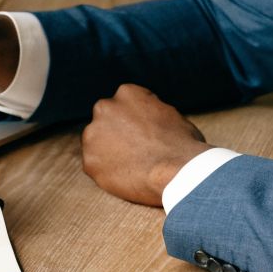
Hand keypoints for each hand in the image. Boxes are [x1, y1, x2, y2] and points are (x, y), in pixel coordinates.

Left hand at [81, 84, 212, 206]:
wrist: (178, 172)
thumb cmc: (183, 144)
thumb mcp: (170, 114)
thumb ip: (151, 112)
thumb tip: (148, 119)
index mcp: (127, 93)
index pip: (124, 104)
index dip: (134, 121)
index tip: (144, 135)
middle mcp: (105, 108)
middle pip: (106, 120)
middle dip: (116, 133)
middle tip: (134, 151)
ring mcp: (93, 134)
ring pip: (96, 143)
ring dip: (108, 152)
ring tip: (132, 167)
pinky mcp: (89, 161)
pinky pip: (96, 166)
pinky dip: (107, 173)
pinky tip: (126, 178)